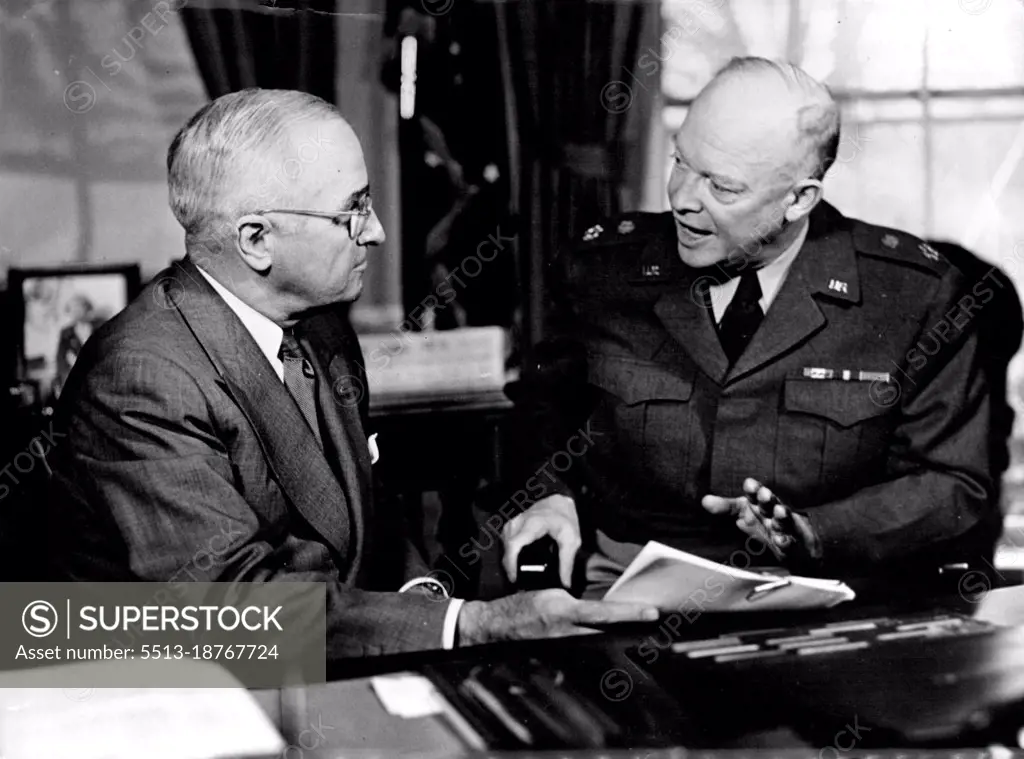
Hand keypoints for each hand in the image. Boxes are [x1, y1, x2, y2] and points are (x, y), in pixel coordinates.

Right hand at [456, 589, 658, 645]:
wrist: (497, 627)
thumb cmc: (522, 605)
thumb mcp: (550, 594)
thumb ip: (574, 603)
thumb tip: (600, 610)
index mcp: (565, 613)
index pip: (605, 613)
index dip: (630, 613)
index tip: (652, 611)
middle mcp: (568, 633)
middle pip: (611, 632)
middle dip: (634, 629)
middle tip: (658, 625)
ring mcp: (565, 647)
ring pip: (603, 642)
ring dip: (622, 637)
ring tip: (645, 632)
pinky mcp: (562, 654)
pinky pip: (589, 648)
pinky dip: (605, 643)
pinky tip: (618, 640)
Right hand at [502, 495, 579, 586]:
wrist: (557, 500)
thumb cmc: (564, 519)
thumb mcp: (571, 539)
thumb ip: (567, 562)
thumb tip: (565, 584)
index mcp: (532, 525)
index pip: (514, 545)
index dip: (511, 564)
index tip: (514, 579)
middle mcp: (517, 523)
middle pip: (506, 548)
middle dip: (509, 567)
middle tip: (518, 583)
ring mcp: (512, 523)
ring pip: (504, 546)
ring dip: (509, 561)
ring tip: (517, 575)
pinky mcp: (511, 526)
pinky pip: (505, 543)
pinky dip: (510, 555)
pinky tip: (517, 564)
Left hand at [701, 478, 822, 561]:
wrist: (796, 544)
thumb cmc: (766, 523)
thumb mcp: (745, 514)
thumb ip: (726, 507)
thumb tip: (704, 500)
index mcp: (759, 504)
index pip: (755, 494)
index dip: (753, 489)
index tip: (749, 484)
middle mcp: (773, 512)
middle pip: (770, 504)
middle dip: (767, 499)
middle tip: (764, 494)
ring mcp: (785, 527)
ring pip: (783, 520)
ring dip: (781, 516)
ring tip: (779, 511)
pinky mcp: (792, 543)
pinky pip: (789, 543)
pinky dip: (786, 541)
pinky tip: (782, 540)